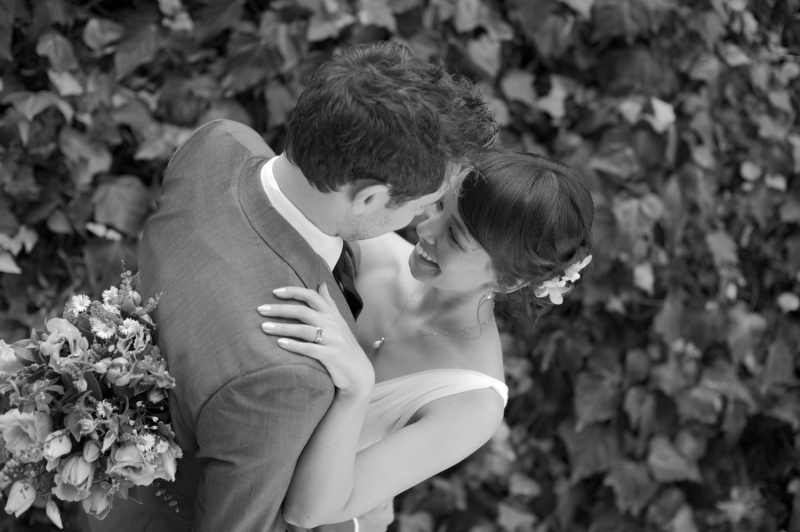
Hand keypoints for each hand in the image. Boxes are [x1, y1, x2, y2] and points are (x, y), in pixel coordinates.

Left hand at [258, 284, 374, 399]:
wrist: (358, 373)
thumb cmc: (344, 346)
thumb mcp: (339, 322)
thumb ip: (329, 303)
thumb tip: (321, 284)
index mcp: (332, 315)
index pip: (312, 296)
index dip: (293, 292)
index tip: (274, 292)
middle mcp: (333, 324)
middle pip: (303, 312)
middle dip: (280, 309)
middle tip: (260, 309)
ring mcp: (333, 340)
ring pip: (304, 330)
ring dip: (282, 328)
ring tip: (264, 327)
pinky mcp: (332, 356)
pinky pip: (310, 349)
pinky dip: (294, 345)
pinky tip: (279, 344)